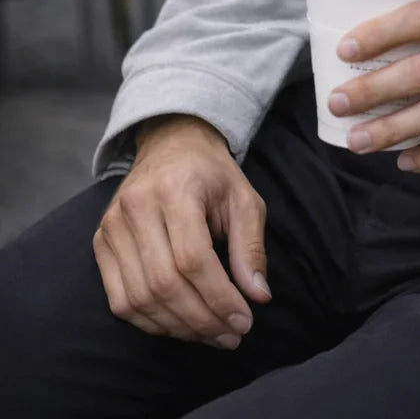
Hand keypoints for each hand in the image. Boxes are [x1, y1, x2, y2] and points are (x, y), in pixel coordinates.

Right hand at [93, 114, 271, 348]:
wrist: (170, 144)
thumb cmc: (212, 174)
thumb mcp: (243, 199)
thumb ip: (251, 247)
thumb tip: (258, 297)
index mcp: (175, 189)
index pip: (193, 259)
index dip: (219, 298)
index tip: (244, 321)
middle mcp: (136, 206)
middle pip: (164, 284)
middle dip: (202, 319)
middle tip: (231, 336)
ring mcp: (112, 226)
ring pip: (139, 298)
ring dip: (178, 328)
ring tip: (210, 334)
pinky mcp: (100, 243)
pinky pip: (120, 300)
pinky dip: (150, 322)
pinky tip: (179, 326)